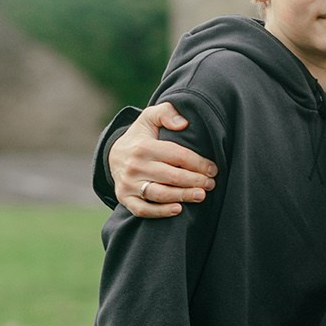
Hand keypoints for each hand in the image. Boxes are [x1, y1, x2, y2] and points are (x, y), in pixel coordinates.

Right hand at [109, 103, 217, 218]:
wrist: (113, 155)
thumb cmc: (140, 137)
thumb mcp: (149, 118)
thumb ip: (166, 113)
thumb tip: (183, 123)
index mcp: (144, 147)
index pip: (177, 156)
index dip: (198, 163)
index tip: (213, 169)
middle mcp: (135, 166)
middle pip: (172, 176)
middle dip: (195, 181)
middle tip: (211, 184)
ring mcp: (129, 184)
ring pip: (159, 194)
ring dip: (183, 196)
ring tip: (201, 196)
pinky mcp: (124, 198)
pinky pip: (143, 209)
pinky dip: (160, 212)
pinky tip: (178, 209)